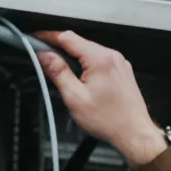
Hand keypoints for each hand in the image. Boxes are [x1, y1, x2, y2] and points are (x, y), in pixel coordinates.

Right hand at [35, 31, 165, 167]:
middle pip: (79, 42)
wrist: (134, 133)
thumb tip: (44, 56)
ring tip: (61, 71)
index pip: (68, 37)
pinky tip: (80, 78)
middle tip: (43, 58)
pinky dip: (86, 64)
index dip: (48, 36)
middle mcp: (112, 56)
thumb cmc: (109, 120)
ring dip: (73, 57)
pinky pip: (100, 60)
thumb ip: (58, 72)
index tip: (35, 39)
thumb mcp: (75, 97)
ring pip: (89, 51)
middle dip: (59, 48)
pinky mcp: (122, 71)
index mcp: (100, 59)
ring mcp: (119, 63)